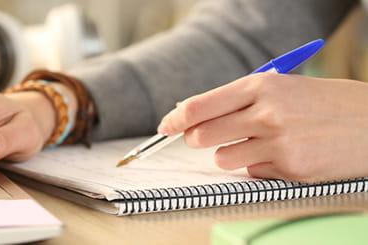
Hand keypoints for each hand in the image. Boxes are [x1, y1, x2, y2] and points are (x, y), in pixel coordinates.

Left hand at [157, 73, 367, 182]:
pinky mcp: (291, 170)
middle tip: (208, 138)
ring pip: (223, 159)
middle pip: (202, 135)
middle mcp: (267, 113)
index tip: (167, 126)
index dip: (177, 119)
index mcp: (262, 86)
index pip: (200, 105)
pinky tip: (285, 155)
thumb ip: (238, 100)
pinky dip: (261, 167)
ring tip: (261, 144)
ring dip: (232, 154)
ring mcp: (279, 143)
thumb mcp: (282, 88)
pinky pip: (252, 173)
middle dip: (198, 139)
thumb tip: (191, 114)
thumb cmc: (322, 103)